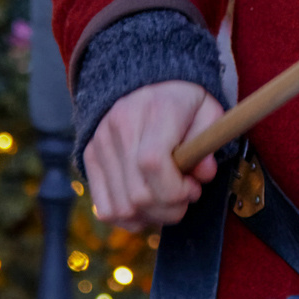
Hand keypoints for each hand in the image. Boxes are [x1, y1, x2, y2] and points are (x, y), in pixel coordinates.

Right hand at [85, 80, 223, 229]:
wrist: (142, 80)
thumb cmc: (181, 102)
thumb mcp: (207, 111)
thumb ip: (209, 143)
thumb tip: (203, 174)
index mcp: (154, 111)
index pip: (153, 163)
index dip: (175, 189)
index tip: (192, 188)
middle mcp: (120, 127)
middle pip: (138, 194)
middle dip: (170, 208)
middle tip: (185, 195)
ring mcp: (100, 145)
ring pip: (122, 208)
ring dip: (151, 216)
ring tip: (167, 200)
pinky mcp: (90, 159)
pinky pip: (106, 210)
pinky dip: (130, 218)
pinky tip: (147, 206)